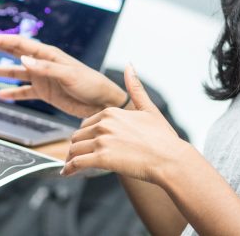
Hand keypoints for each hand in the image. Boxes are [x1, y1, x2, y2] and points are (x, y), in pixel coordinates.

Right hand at [0, 34, 126, 117]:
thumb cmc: (91, 84)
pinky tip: (0, 94)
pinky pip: (24, 91)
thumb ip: (45, 68)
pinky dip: (12, 92)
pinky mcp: (45, 93)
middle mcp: (42, 63)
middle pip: (13, 52)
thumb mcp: (69, 75)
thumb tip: (23, 60)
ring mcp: (42, 78)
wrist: (103, 103)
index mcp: (48, 54)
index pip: (19, 44)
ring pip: (15, 72)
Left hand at [62, 64, 190, 184]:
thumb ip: (135, 88)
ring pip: (74, 149)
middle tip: (77, 158)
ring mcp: (103, 141)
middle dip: (77, 147)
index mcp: (112, 112)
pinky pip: (77, 163)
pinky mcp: (102, 158)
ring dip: (71, 159)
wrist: (171, 159)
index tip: (86, 144)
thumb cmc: (163, 138)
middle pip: (78, 136)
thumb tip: (129, 65)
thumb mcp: (149, 108)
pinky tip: (68, 173)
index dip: (86, 135)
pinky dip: (69, 169)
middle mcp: (104, 124)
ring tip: (71, 167)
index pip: (86, 123)